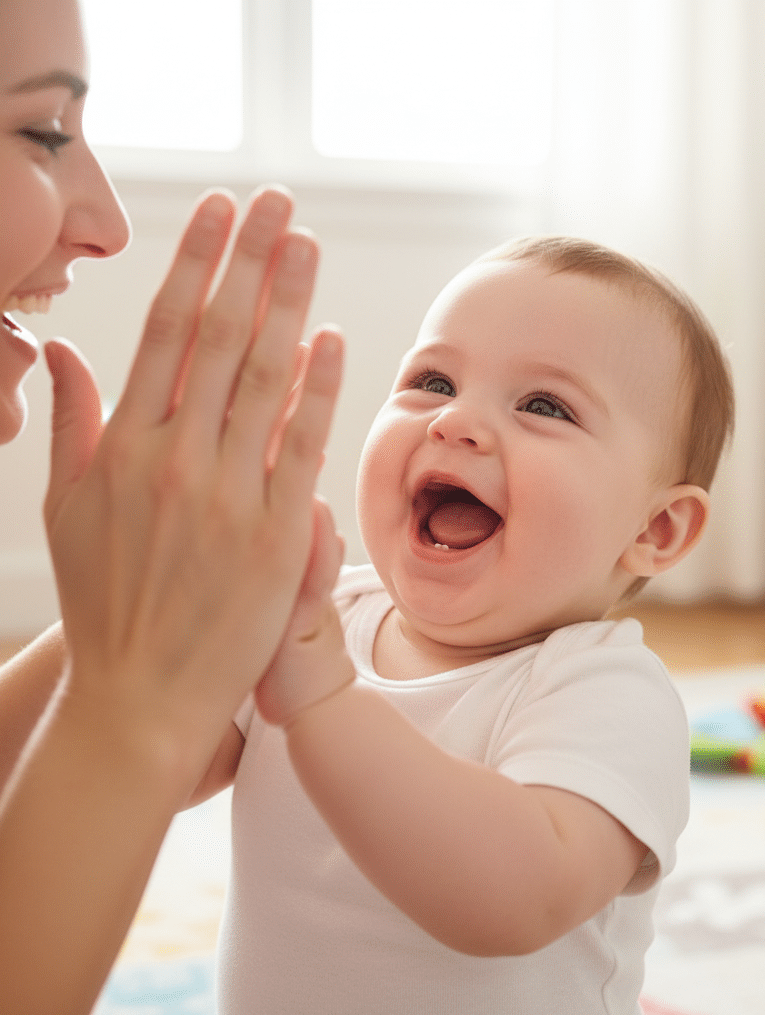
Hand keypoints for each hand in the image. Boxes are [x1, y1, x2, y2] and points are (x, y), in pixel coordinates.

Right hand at [42, 187, 342, 781]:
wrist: (141, 694)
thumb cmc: (106, 600)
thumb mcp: (66, 509)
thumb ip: (71, 424)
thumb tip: (64, 349)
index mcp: (122, 446)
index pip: (165, 331)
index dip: (196, 263)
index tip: (219, 211)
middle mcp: (172, 460)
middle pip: (219, 337)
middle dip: (250, 260)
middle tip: (276, 201)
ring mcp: (225, 496)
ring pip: (262, 378)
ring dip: (288, 302)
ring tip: (306, 244)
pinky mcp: (271, 535)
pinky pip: (299, 446)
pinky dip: (316, 389)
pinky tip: (331, 338)